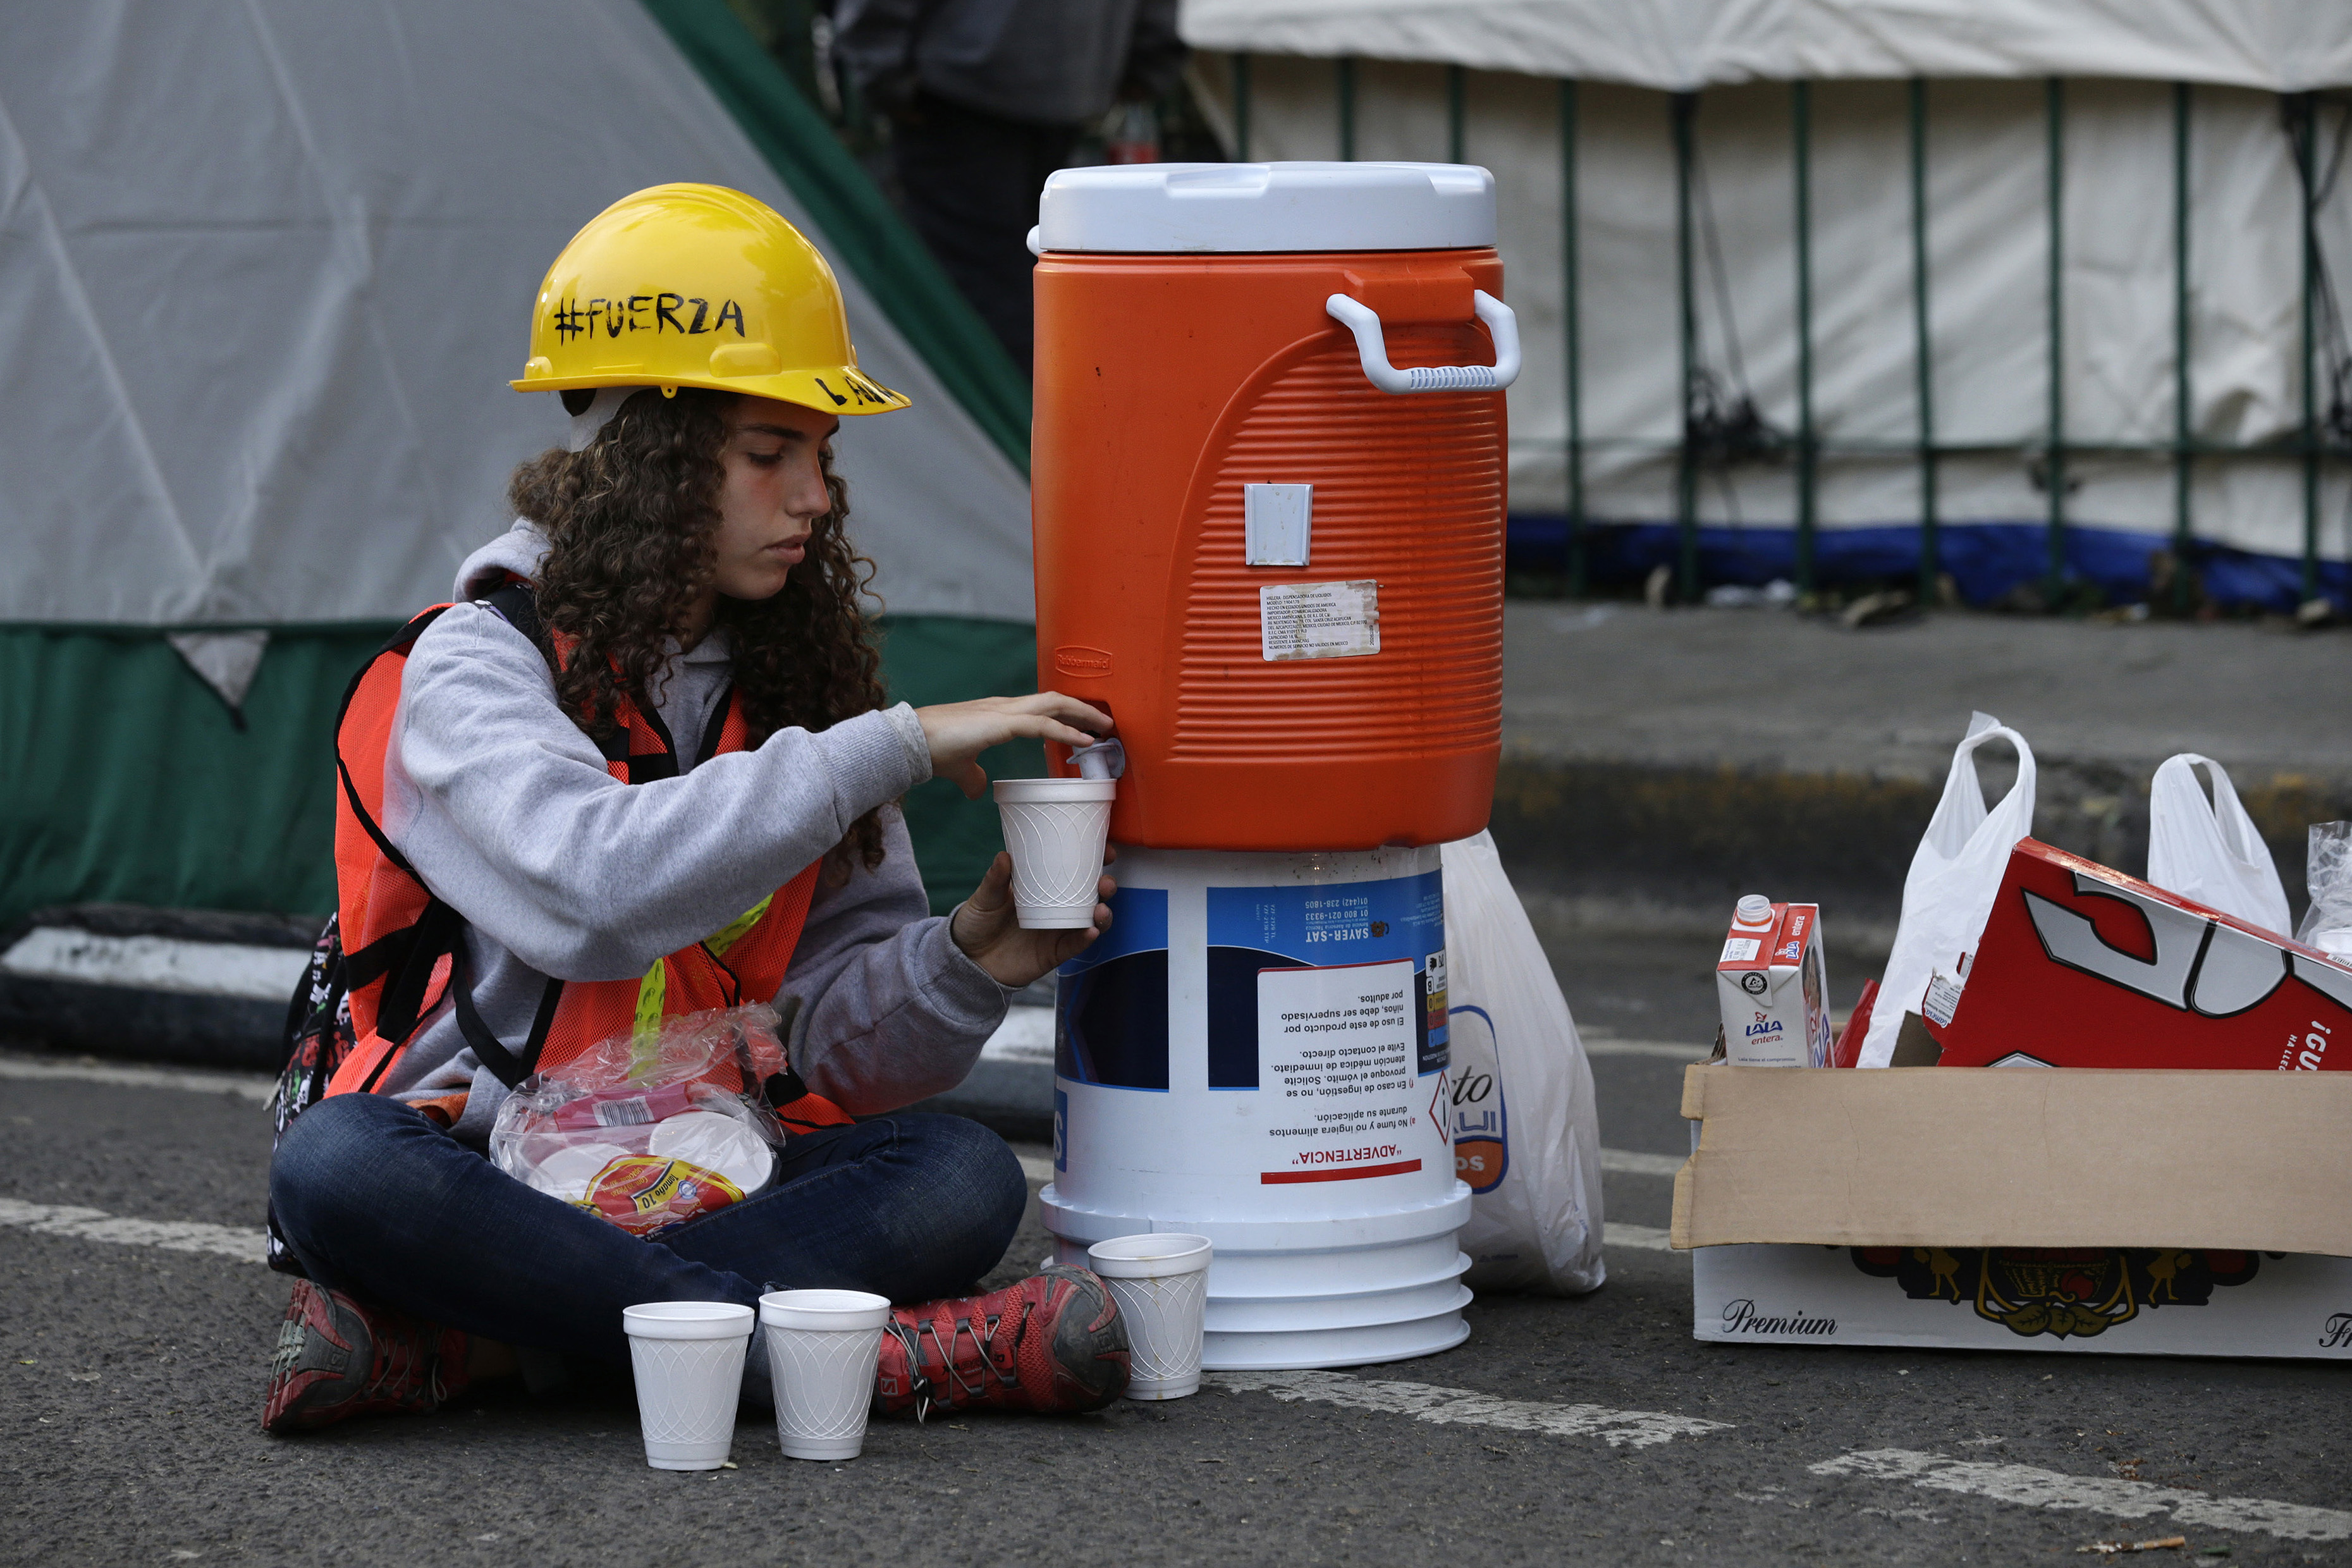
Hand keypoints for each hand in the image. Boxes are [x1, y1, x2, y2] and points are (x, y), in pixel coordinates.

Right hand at [915, 692, 1109, 799]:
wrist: (912, 743)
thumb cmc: (933, 750)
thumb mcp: (962, 766)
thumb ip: (974, 776)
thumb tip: (980, 789)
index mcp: (999, 714)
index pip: (1041, 708)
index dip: (1065, 714)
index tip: (1085, 726)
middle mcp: (1005, 707)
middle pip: (1054, 700)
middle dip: (1082, 710)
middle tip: (1105, 723)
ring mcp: (1004, 712)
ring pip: (1054, 705)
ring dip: (1082, 716)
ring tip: (1105, 728)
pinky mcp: (1001, 723)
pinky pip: (1042, 725)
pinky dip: (1066, 732)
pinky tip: (1085, 742)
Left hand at [950, 849, 1116, 987]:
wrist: (968, 959)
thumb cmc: (977, 922)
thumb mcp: (984, 897)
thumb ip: (995, 879)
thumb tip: (1004, 855)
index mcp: (1043, 887)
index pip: (1074, 869)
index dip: (1094, 859)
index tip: (1105, 848)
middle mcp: (1057, 907)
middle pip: (1090, 894)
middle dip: (1105, 886)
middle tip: (1105, 881)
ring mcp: (1058, 930)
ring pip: (1090, 920)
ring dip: (1102, 913)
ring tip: (1100, 909)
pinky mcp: (1055, 953)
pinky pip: (1076, 945)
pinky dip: (1087, 938)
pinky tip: (1092, 931)